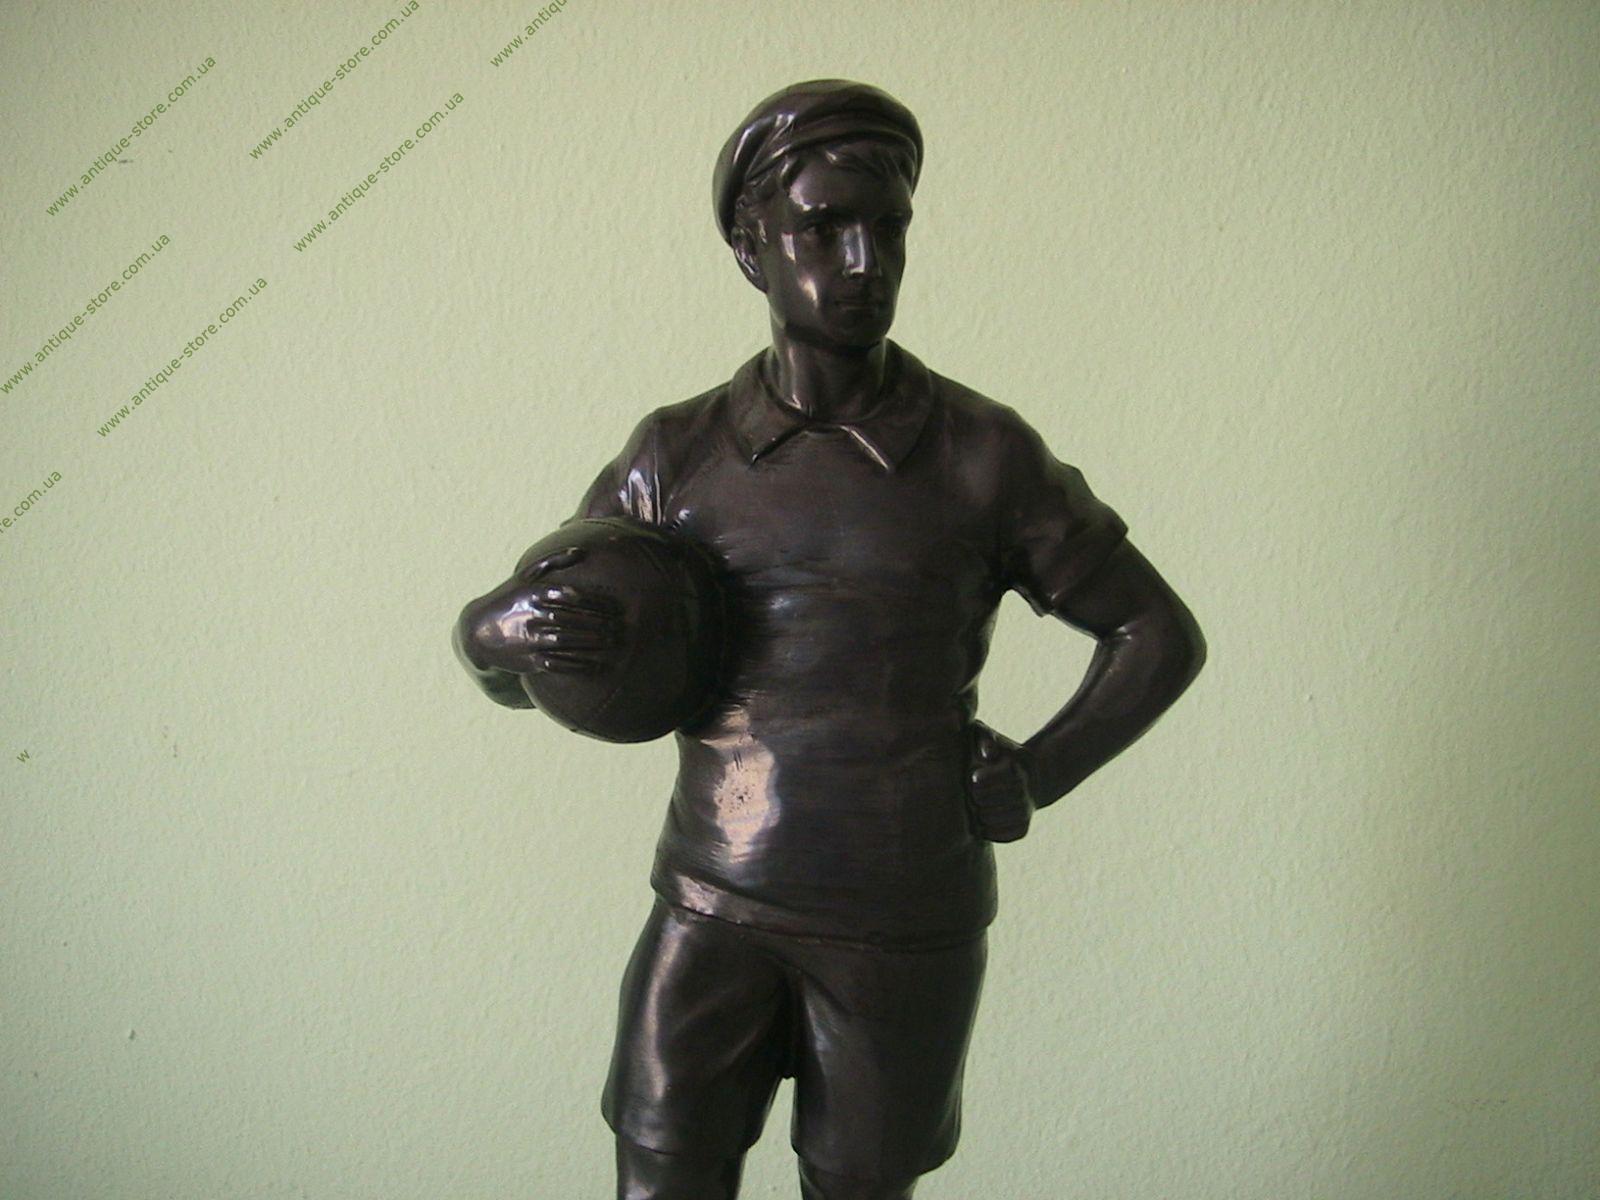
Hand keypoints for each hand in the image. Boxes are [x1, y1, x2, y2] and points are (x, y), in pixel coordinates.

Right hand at [466, 545, 623, 675]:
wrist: (477, 630)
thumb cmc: (508, 598)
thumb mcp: (525, 576)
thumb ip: (554, 561)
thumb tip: (581, 551)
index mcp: (534, 593)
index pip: (571, 597)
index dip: (596, 603)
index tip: (615, 608)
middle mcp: (532, 616)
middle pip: (571, 619)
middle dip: (598, 624)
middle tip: (620, 627)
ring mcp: (529, 639)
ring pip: (566, 642)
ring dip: (592, 645)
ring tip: (613, 644)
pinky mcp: (528, 660)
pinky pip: (557, 663)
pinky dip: (578, 664)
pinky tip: (596, 663)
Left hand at [965, 721, 1036, 842]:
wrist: (1030, 777)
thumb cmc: (998, 753)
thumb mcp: (988, 737)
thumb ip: (985, 738)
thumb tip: (987, 754)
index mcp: (1013, 768)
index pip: (980, 781)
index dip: (972, 779)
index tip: (974, 776)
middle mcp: (1023, 792)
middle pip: (980, 801)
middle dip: (973, 796)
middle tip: (973, 792)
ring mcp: (1024, 813)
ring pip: (986, 821)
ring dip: (977, 813)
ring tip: (978, 804)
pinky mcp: (1022, 830)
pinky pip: (996, 835)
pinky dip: (986, 829)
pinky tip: (985, 817)